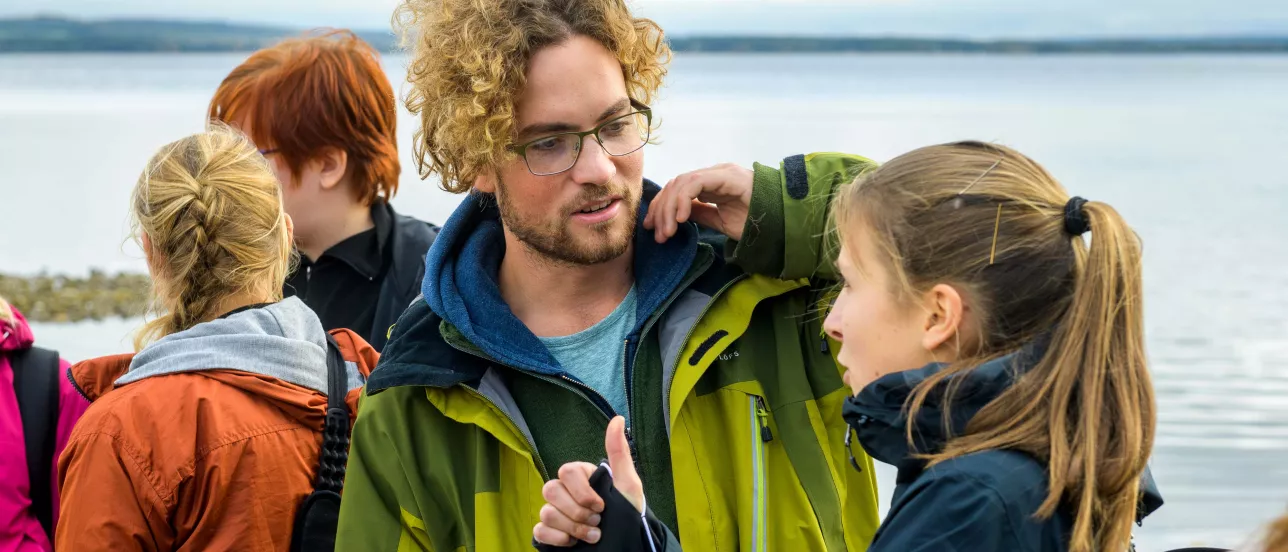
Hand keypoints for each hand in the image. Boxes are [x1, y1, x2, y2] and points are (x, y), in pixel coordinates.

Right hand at [533, 416, 643, 545]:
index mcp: (581, 478)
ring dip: (573, 527)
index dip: (581, 491)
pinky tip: (573, 542)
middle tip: (597, 521)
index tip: (601, 505)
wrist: (628, 545)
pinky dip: (557, 539)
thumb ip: (619, 452)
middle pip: (550, 490)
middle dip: (577, 511)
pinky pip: (539, 531)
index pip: (566, 472)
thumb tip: (617, 418)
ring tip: (593, 536)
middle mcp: (565, 493)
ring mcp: (556, 513)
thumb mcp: (628, 483)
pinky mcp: (550, 533)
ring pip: (546, 512)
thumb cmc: (630, 513)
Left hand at [644, 163, 752, 242]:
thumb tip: (677, 216)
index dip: (661, 207)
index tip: (653, 229)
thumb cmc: (758, 222)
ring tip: (668, 232)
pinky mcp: (726, 176)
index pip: (677, 189)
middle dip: (661, 210)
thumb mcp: (721, 221)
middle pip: (675, 185)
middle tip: (658, 236)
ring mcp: (720, 173)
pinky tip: (680, 219)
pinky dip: (683, 200)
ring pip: (681, 183)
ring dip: (669, 209)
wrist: (784, 222)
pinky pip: (695, 183)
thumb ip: (701, 214)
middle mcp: (713, 174)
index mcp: (711, 184)